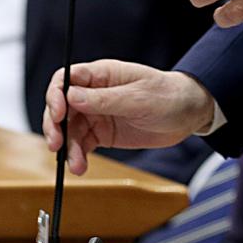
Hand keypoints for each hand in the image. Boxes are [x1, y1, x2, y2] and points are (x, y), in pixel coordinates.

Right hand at [41, 60, 213, 174]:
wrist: (188, 113)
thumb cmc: (167, 95)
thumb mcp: (138, 98)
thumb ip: (105, 99)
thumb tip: (71, 96)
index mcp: (101, 75)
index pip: (65, 79)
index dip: (56, 95)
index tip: (58, 114)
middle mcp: (94, 93)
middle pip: (61, 106)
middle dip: (55, 125)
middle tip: (56, 144)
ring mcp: (97, 114)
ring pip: (69, 129)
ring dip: (67, 146)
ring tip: (75, 164)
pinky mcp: (103, 133)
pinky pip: (82, 143)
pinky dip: (77, 155)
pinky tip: (79, 166)